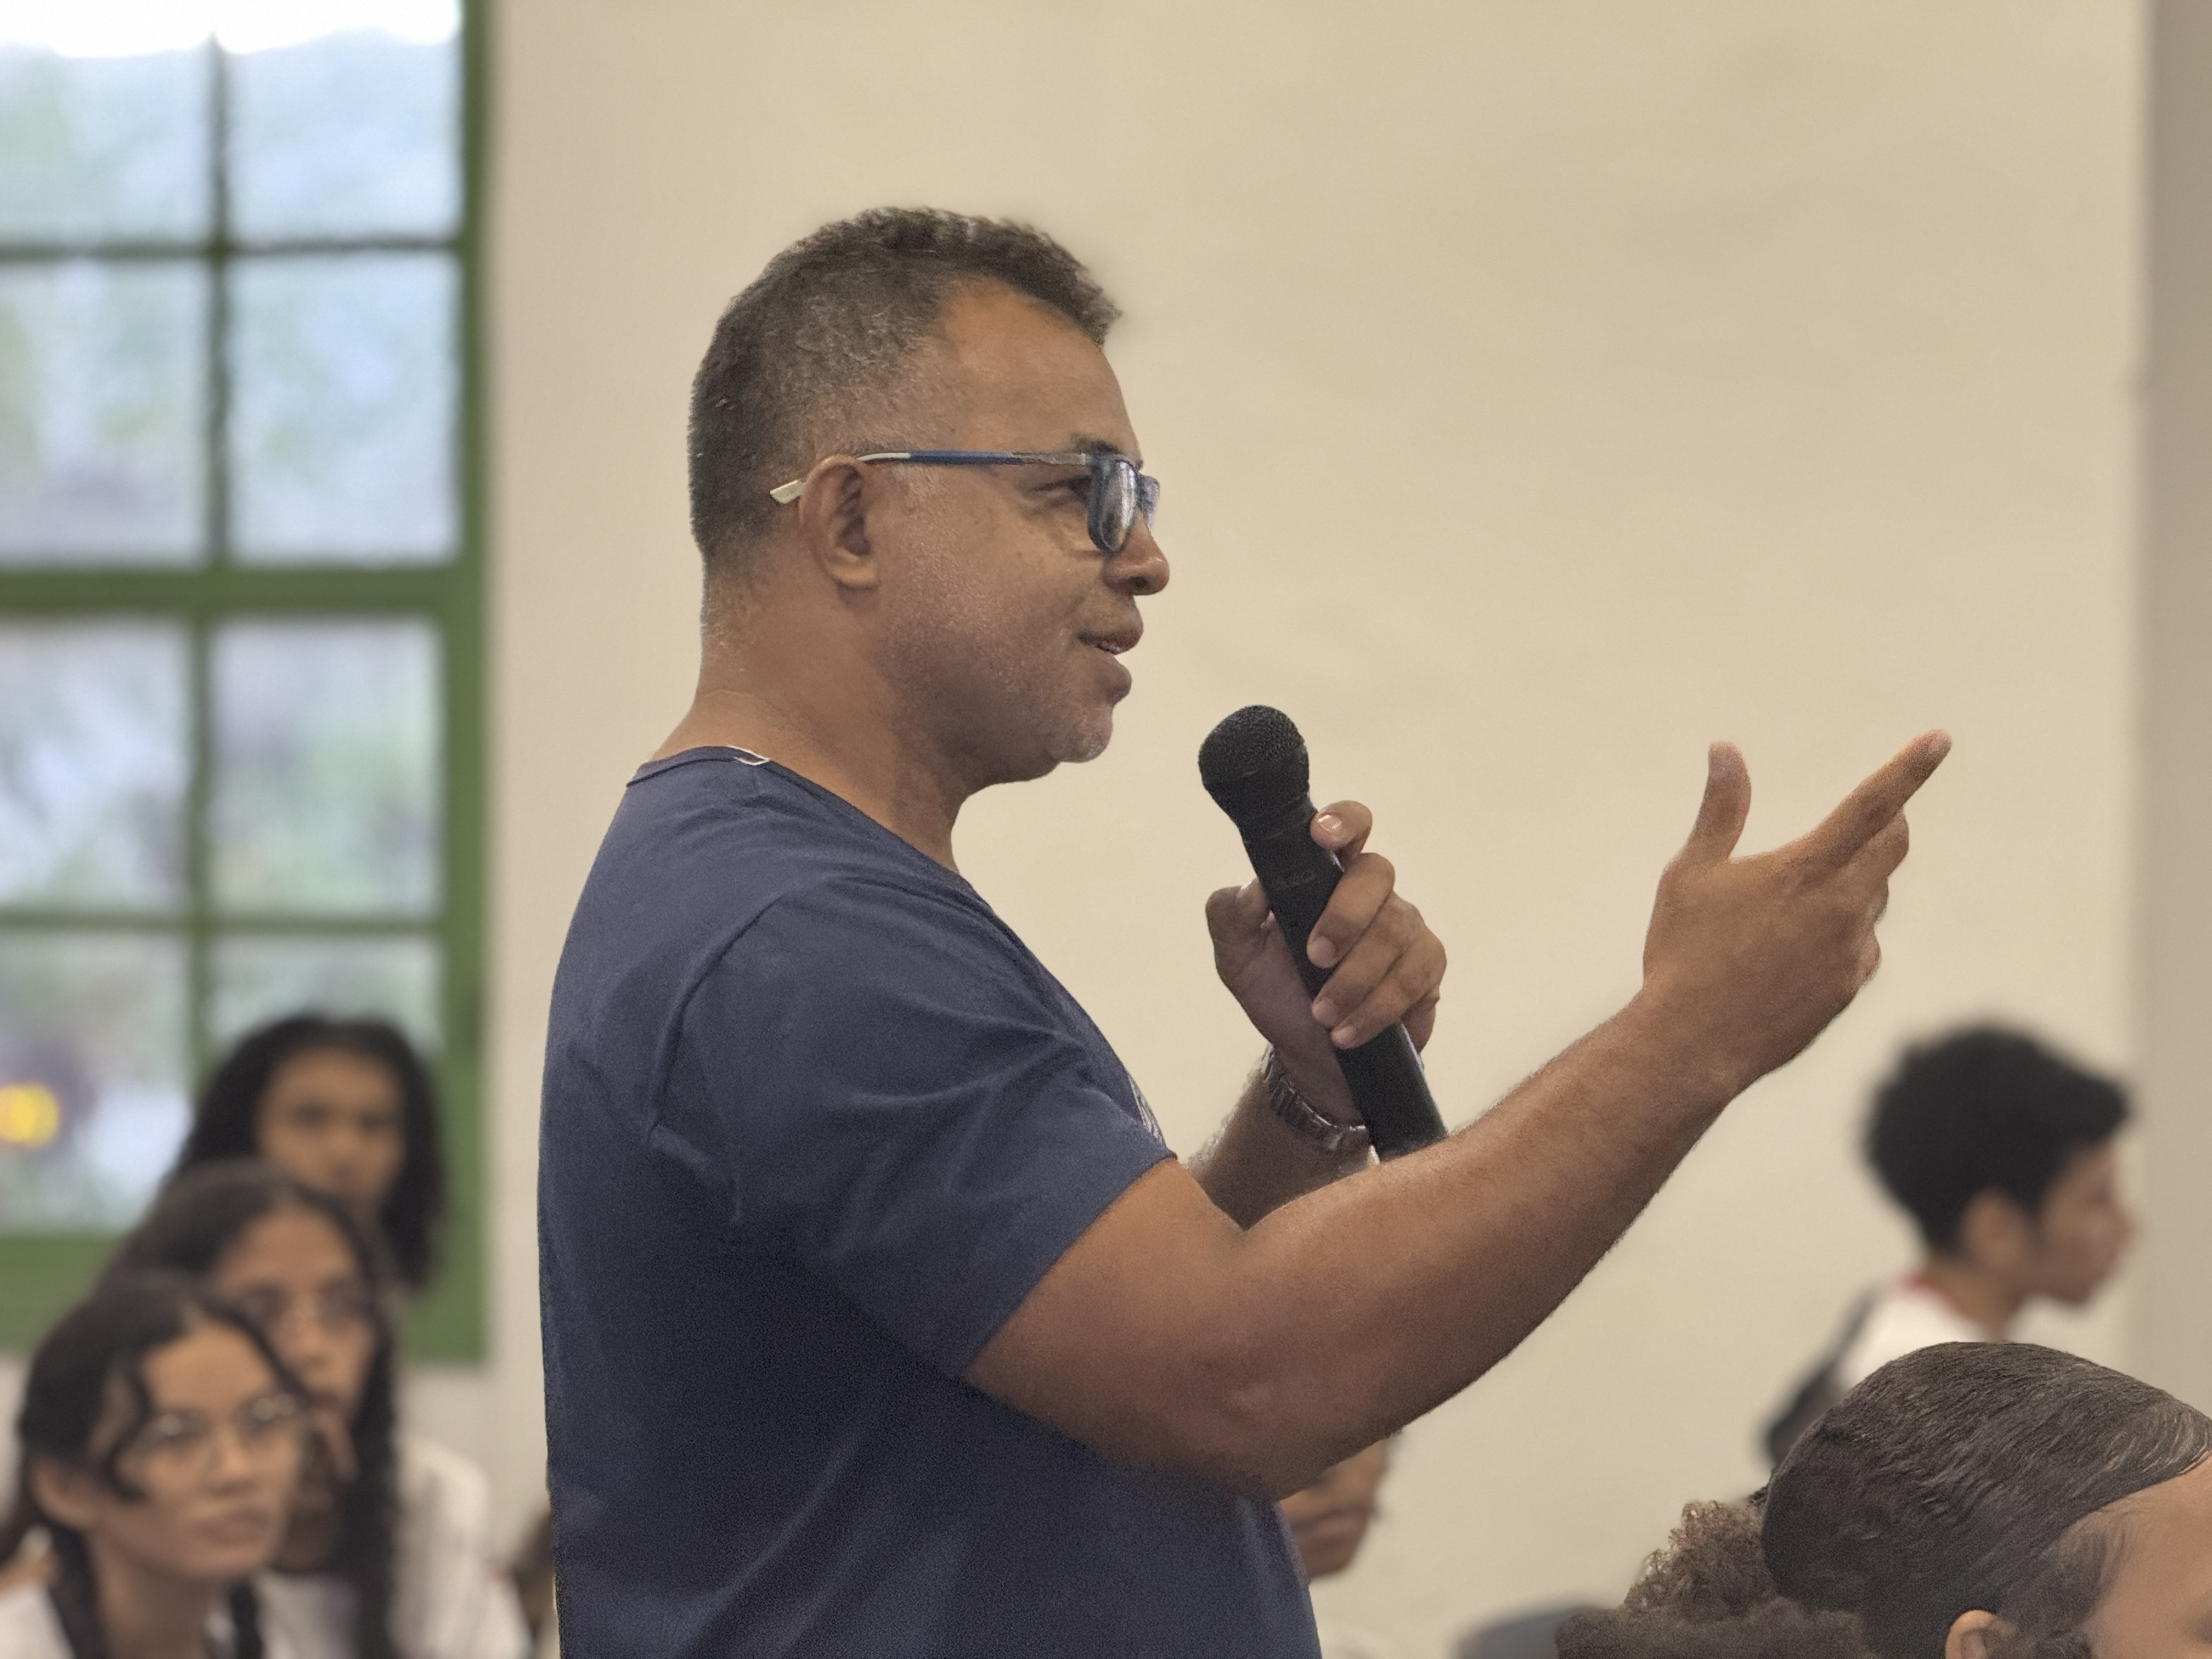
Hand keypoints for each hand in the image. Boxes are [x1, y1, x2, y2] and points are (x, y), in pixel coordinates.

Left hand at [1206, 802, 1445, 1111]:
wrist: (1309, 1055)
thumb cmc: (1278, 993)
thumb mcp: (1238, 959)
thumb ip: (1230, 916)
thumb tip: (1252, 887)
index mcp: (1324, 876)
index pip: (1347, 825)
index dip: (1342, 821)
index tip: (1322, 836)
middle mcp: (1369, 892)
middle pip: (1376, 873)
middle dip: (1345, 916)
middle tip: (1315, 958)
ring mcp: (1403, 926)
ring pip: (1395, 930)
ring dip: (1354, 978)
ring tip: (1323, 1014)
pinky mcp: (1426, 966)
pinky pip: (1413, 975)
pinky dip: (1376, 1007)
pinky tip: (1348, 1029)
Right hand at [1639, 732, 1950, 1097]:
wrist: (1692, 1043)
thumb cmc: (1683, 952)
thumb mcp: (1692, 873)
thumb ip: (1720, 810)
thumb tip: (1725, 750)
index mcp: (1805, 869)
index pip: (1873, 805)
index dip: (1909, 768)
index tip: (1939, 739)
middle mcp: (1841, 906)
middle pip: (1892, 847)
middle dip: (1887, 825)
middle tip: (1866, 820)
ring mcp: (1851, 951)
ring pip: (1873, 898)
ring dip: (1851, 886)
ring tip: (1788, 908)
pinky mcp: (1849, 988)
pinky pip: (1862, 947)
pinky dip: (1841, 937)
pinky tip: (1792, 955)